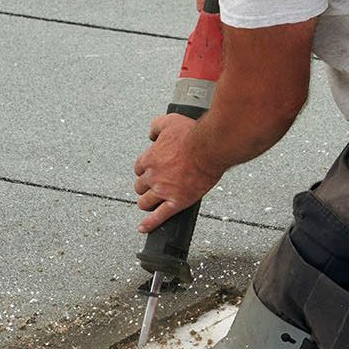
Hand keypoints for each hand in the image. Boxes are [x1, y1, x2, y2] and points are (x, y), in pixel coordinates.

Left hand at [132, 113, 223, 231]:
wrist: (210, 148)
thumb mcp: (170, 121)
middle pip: (140, 186)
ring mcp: (163, 190)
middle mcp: (153, 176)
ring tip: (150, 203)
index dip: (145, 170)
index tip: (151, 171)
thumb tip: (151, 134)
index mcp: (150, 158)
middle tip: (154, 185)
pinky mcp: (177, 202)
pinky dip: (149, 224)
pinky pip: (159, 216)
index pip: (139, 168)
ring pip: (145, 202)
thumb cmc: (193, 134)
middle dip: (146, 186)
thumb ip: (156, 126)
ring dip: (146, 203)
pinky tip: (144, 228)